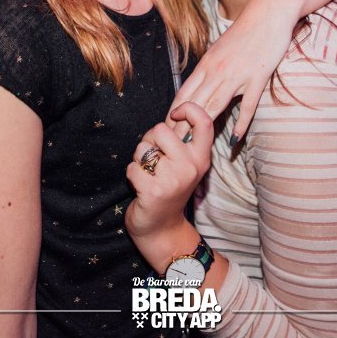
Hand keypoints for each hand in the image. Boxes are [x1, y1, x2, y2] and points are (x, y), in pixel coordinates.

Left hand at [126, 103, 214, 269]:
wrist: (162, 228)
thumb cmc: (169, 189)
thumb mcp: (184, 165)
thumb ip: (181, 141)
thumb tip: (172, 113)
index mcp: (201, 158)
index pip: (204, 121)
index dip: (188, 109)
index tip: (175, 115)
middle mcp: (191, 167)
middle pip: (161, 129)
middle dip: (149, 140)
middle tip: (154, 158)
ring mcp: (173, 180)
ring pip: (143, 148)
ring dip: (139, 159)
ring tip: (149, 174)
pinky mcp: (153, 191)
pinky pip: (132, 167)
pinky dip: (132, 175)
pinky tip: (141, 187)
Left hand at [166, 6, 294, 143]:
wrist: (269, 12)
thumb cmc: (245, 31)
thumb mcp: (220, 48)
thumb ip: (210, 67)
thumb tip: (199, 85)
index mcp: (207, 63)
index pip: (184, 93)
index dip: (174, 113)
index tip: (166, 129)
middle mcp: (218, 70)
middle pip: (195, 103)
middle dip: (182, 126)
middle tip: (172, 146)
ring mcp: (238, 75)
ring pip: (215, 105)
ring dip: (202, 127)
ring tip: (193, 146)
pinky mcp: (258, 77)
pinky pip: (247, 105)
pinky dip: (240, 122)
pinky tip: (235, 138)